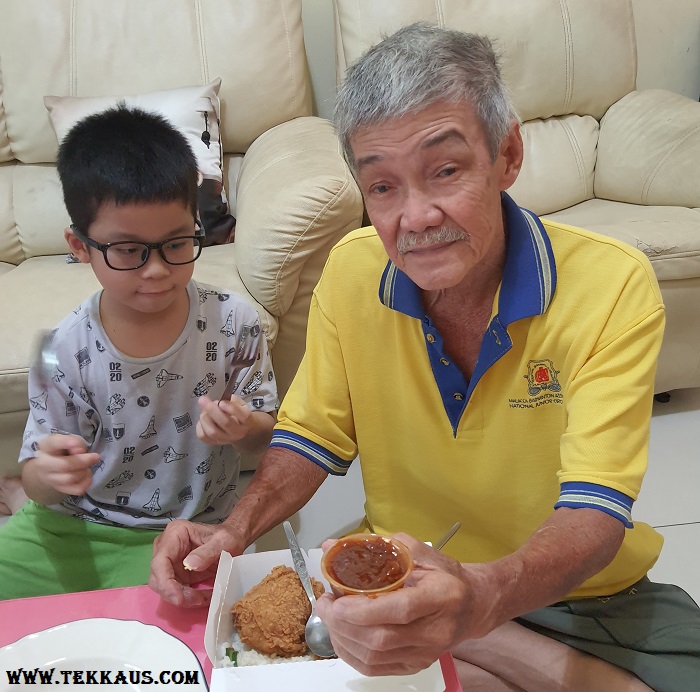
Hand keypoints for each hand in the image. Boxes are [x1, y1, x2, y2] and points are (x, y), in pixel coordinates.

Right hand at [33, 434, 98, 495]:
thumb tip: (80, 451)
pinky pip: (76, 489)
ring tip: (87, 467)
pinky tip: (86, 475)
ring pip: (70, 479)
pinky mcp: (59, 489)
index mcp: (46, 446)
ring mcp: (49, 479)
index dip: (67, 443)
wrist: (52, 465)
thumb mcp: (70, 440)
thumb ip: (76, 442)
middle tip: (95, 457)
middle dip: (83, 462)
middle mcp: (43, 464)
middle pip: (64, 466)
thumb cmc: (64, 449)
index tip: (81, 447)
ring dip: (84, 472)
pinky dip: (86, 483)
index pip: (54, 443)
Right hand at [149, 519, 245, 606]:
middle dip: (175, 593)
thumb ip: (208, 552)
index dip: (166, 583)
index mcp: (175, 533)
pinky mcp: (175, 574)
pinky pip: (175, 591)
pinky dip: (188, 598)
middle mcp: (166, 547)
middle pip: (158, 578)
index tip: (179, 598)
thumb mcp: (223, 542)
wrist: (233, 540)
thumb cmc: (228, 537)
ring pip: (164, 588)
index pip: (160, 561)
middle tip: (197, 600)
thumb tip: (190, 564)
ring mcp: (169, 562)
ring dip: (182, 598)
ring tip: (203, 598)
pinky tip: (203, 597)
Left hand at [196, 395, 252, 444]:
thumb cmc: (237, 413)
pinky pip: (203, 436)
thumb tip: (218, 402)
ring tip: (204, 410)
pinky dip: (200, 425)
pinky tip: (203, 419)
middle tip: (203, 400)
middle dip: (213, 410)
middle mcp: (238, 433)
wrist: (237, 429)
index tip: (222, 402)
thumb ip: (231, 401)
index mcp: (247, 421)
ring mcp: (226, 440)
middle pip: (226, 423)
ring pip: (212, 431)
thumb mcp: (239, 403)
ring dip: (205, 418)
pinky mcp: (214, 443)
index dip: (232, 408)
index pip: (244, 416)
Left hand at [316, 533, 484, 676]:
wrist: (473, 606)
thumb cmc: (446, 576)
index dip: (364, 610)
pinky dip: (352, 654)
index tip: (337, 601)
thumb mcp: (421, 551)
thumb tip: (335, 546)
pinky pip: (376, 668)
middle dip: (343, 624)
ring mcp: (425, 653)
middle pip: (381, 638)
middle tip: (324, 604)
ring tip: (329, 616)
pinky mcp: (416, 665)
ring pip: (375, 656)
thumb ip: (380, 547)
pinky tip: (341, 635)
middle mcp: (435, 631)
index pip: (400, 609)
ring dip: (343, 639)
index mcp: (440, 596)